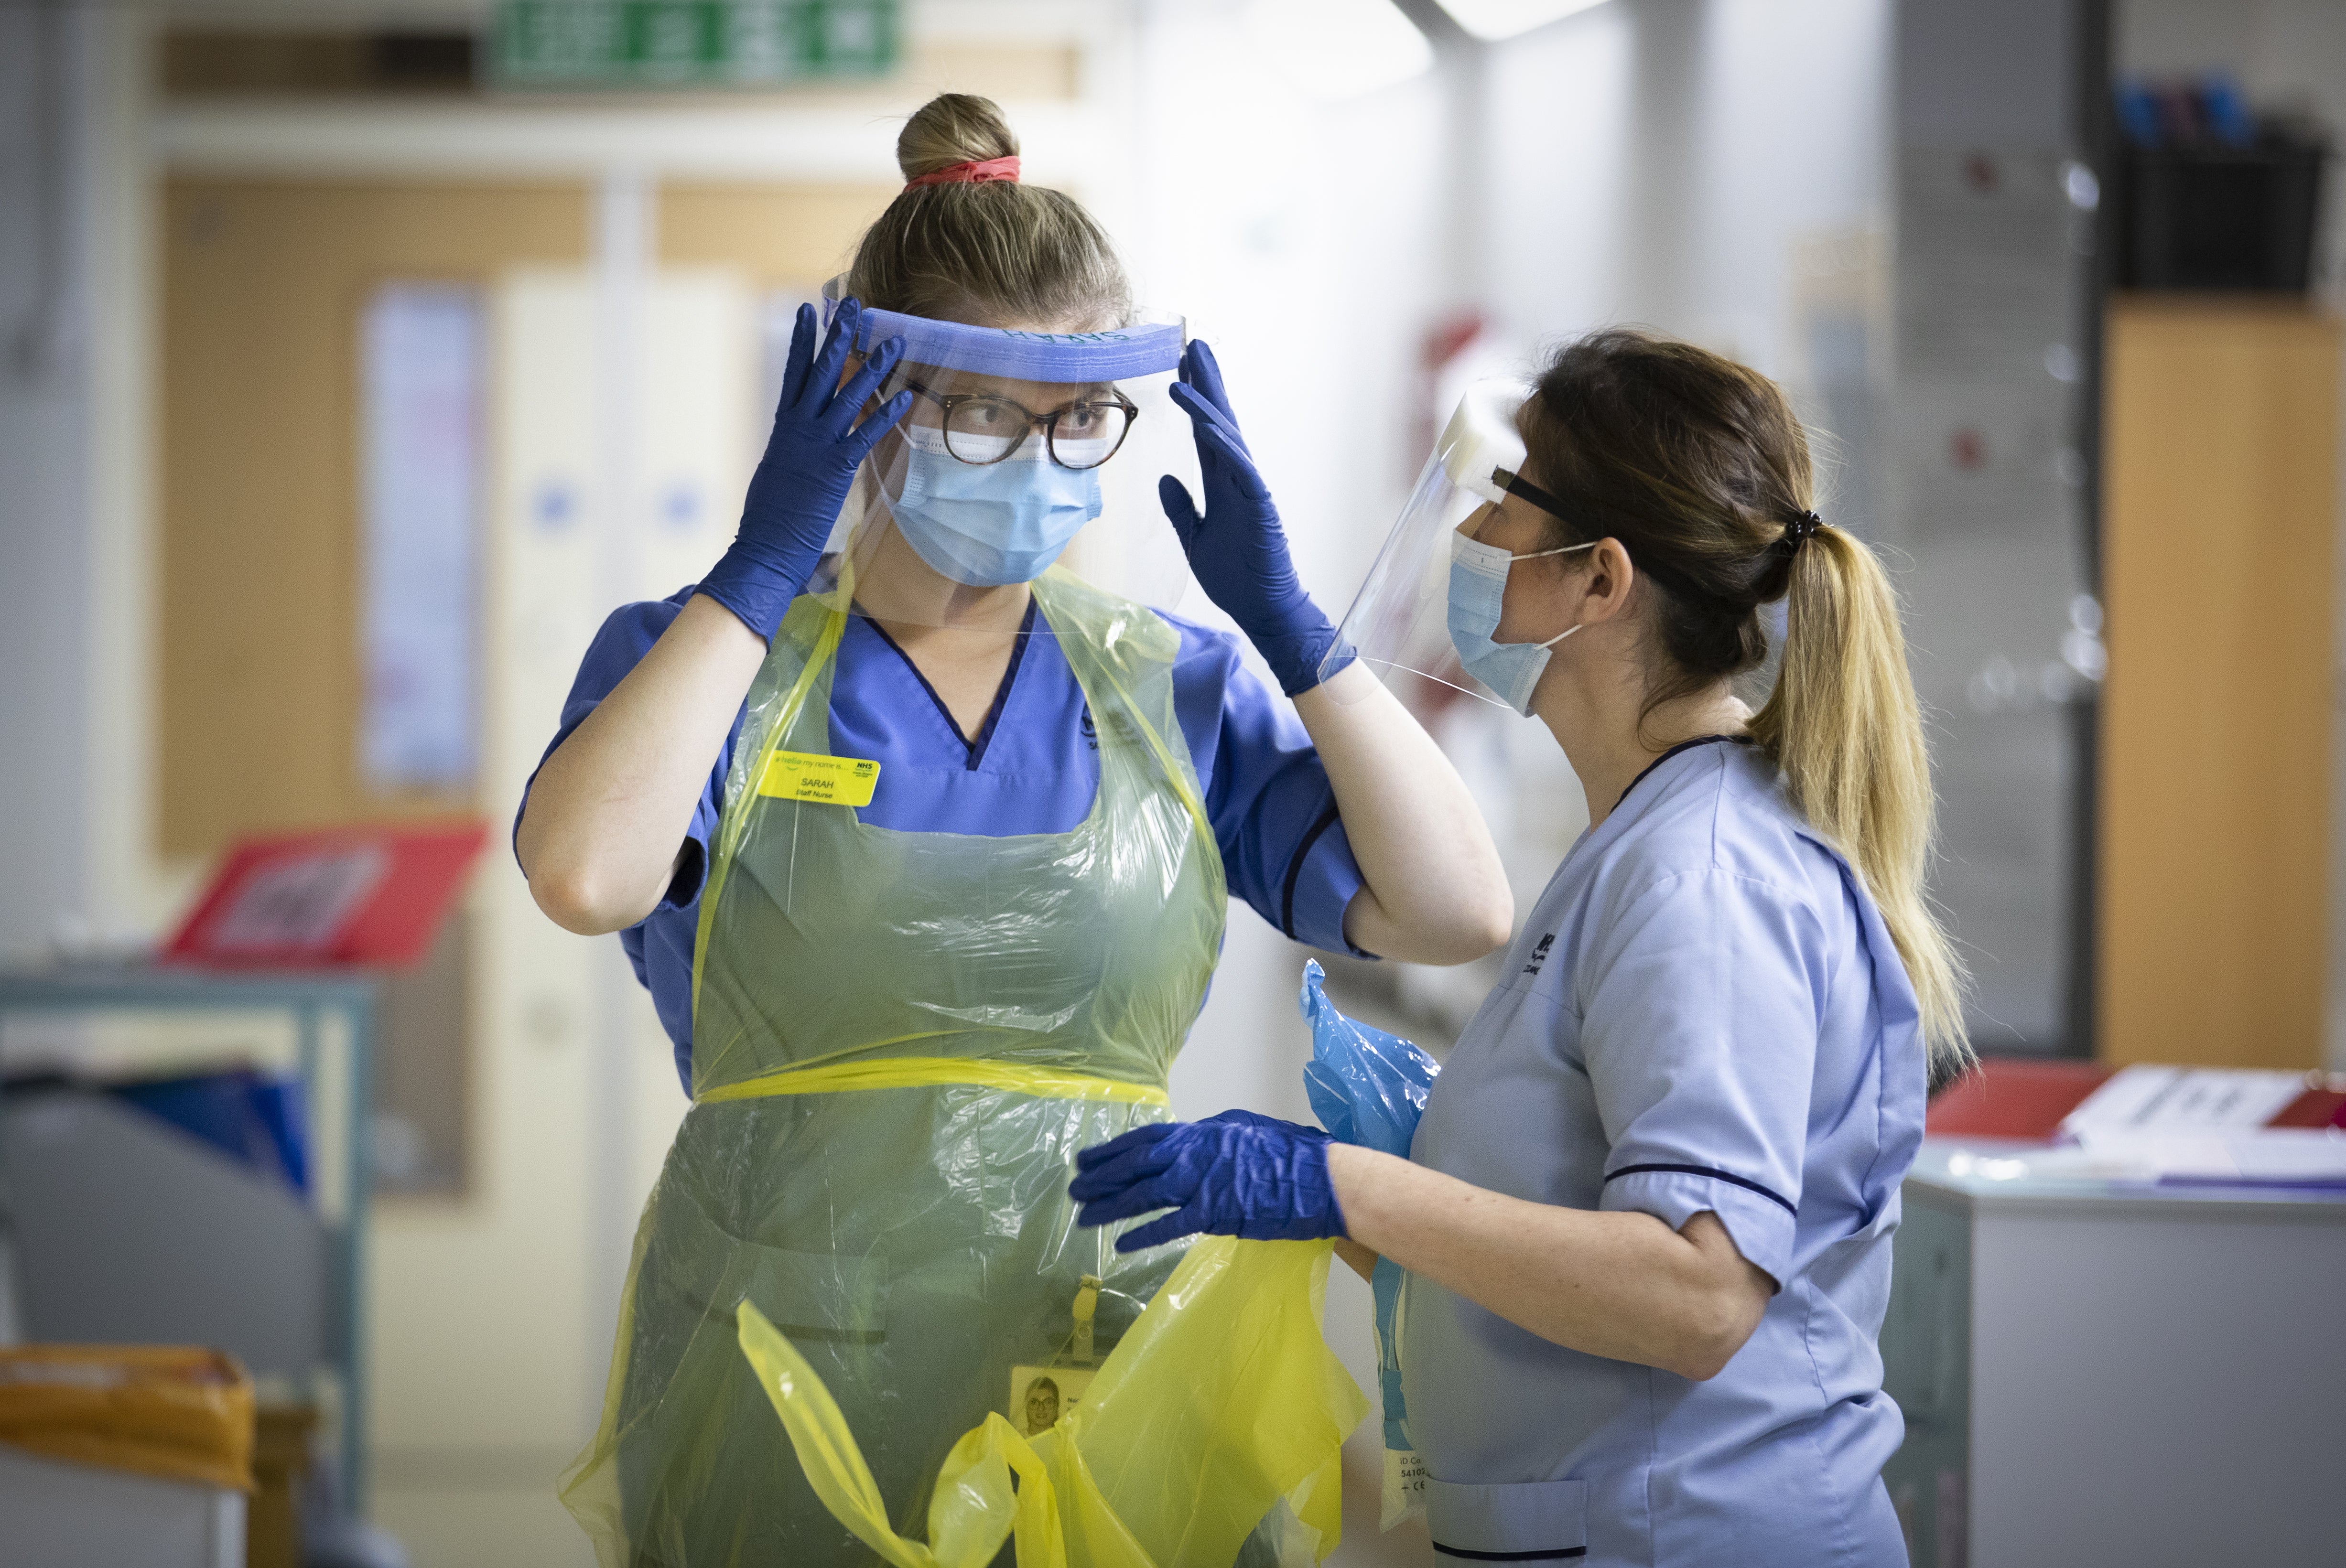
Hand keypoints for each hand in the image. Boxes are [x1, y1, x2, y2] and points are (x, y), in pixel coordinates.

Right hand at [696, 300, 912, 639]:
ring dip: (872, 368)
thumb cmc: (769, 515)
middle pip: (821, 371)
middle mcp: (800, 428)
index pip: (794, 372)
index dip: (803, 339)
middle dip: (839, 337)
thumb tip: (797, 443)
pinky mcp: (835, 468)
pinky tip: (905, 397)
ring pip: (848, 396)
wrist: (764, 543)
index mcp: (784, 427)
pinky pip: (866, 435)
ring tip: (892, 342)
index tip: (809, 310)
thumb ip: (792, 449)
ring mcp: (817, 445)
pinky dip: (886, 415)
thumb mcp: (778, 471)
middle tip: (853, 306)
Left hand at [1069, 1109, 1344, 1252]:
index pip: (1146, 1138)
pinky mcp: (1213, 1214)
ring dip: (1111, 1206)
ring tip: (1085, 1217)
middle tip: (1074, 1189)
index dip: (1114, 1149)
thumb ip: (1214, 1138)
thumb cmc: (1292, 1153)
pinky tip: (1122, 1243)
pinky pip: (1169, 1226)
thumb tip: (1191, 1144)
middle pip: (1136, 1165)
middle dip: (1102, 1177)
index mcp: (1203, 1132)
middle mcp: (1195, 1153)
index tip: (1088, 1158)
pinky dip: (1143, 1235)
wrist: (1322, 1179)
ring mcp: (1202, 1183)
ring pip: (1144, 1194)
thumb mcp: (1246, 1130)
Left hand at [1158, 340, 1348, 695]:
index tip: (1181, 366)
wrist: (1262, 609)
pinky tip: (1208, 424)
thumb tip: (1164, 478)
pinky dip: (1225, 445)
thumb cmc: (1234, 577)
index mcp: (1222, 483)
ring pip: (1228, 436)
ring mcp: (1251, 489)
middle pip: (1219, 420)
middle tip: (1192, 344)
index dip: (1194, 399)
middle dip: (1206, 382)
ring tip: (1189, 370)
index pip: (1205, 431)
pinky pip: (1242, 470)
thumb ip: (1180, 507)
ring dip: (1208, 403)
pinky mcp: (1261, 507)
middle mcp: (1237, 478)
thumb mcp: (1193, 537)